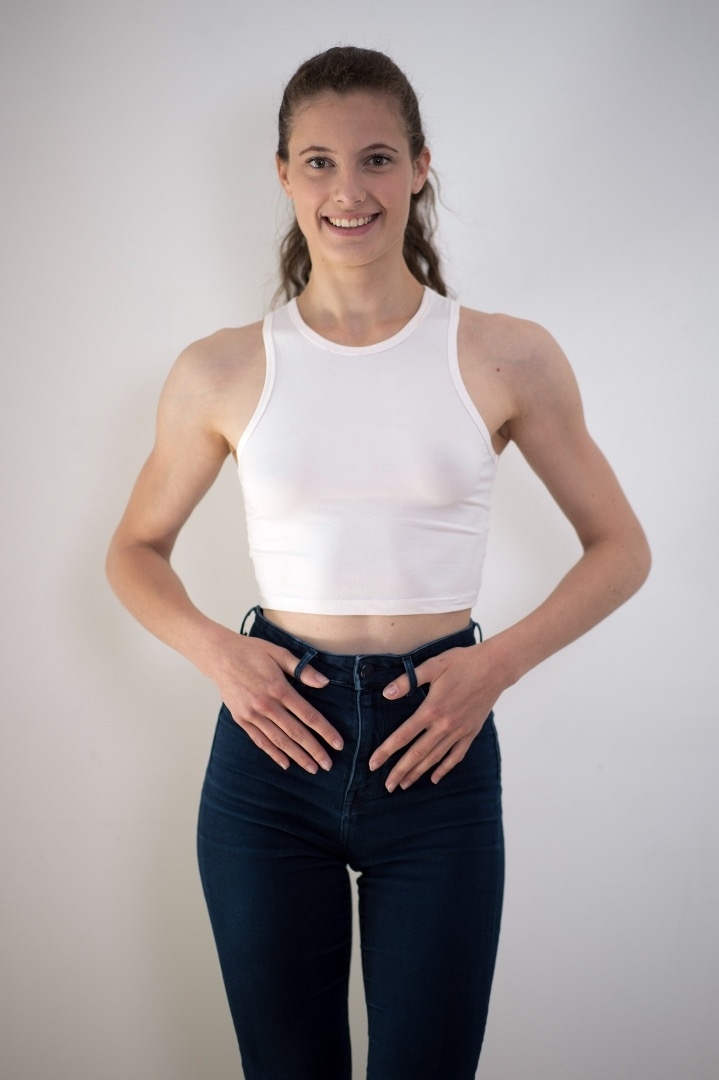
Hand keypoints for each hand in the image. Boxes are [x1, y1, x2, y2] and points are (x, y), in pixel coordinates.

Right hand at [207, 630, 342, 772]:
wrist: (218, 656)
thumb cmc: (251, 651)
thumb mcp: (279, 653)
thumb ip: (302, 669)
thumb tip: (324, 683)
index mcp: (278, 688)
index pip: (307, 715)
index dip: (325, 731)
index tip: (338, 744)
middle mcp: (266, 705)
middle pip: (295, 732)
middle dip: (314, 750)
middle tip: (328, 764)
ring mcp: (252, 715)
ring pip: (279, 740)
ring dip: (297, 756)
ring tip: (312, 768)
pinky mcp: (241, 719)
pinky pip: (260, 740)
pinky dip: (273, 753)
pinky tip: (285, 763)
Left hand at [368, 643, 502, 790]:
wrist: (495, 667)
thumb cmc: (462, 663)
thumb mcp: (433, 665)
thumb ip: (408, 680)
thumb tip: (387, 694)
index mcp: (432, 709)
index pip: (403, 735)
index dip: (386, 751)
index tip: (373, 764)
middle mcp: (444, 725)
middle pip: (417, 753)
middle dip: (400, 771)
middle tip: (387, 786)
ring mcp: (459, 731)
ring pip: (435, 758)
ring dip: (418, 773)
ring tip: (404, 785)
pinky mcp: (471, 732)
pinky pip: (456, 756)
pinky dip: (444, 768)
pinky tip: (435, 778)